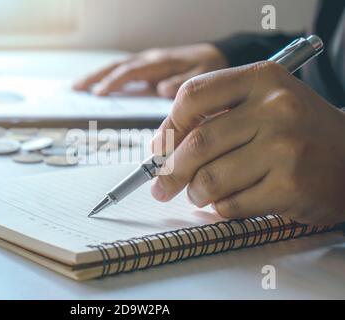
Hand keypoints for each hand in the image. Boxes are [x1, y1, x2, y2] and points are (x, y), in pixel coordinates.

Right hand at [73, 44, 227, 97]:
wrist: (215, 56)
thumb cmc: (208, 68)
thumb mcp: (200, 77)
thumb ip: (181, 84)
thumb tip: (161, 90)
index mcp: (160, 62)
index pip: (131, 71)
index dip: (114, 82)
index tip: (99, 94)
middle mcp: (150, 59)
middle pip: (117, 66)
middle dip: (96, 77)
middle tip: (76, 89)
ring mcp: (146, 61)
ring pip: (117, 66)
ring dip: (97, 75)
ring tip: (78, 87)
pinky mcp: (147, 66)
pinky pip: (123, 70)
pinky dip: (107, 76)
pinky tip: (98, 85)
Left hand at [151, 61, 344, 224]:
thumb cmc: (298, 131)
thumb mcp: (262, 104)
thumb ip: (215, 117)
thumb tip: (163, 147)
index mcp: (263, 79)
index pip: (193, 95)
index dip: (168, 126)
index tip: (160, 147)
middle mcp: (276, 108)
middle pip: (197, 142)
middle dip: (171, 170)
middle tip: (162, 185)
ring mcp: (285, 149)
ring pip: (209, 178)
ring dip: (196, 192)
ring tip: (199, 193)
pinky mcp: (290, 187)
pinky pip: (230, 204)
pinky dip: (221, 208)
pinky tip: (230, 201)